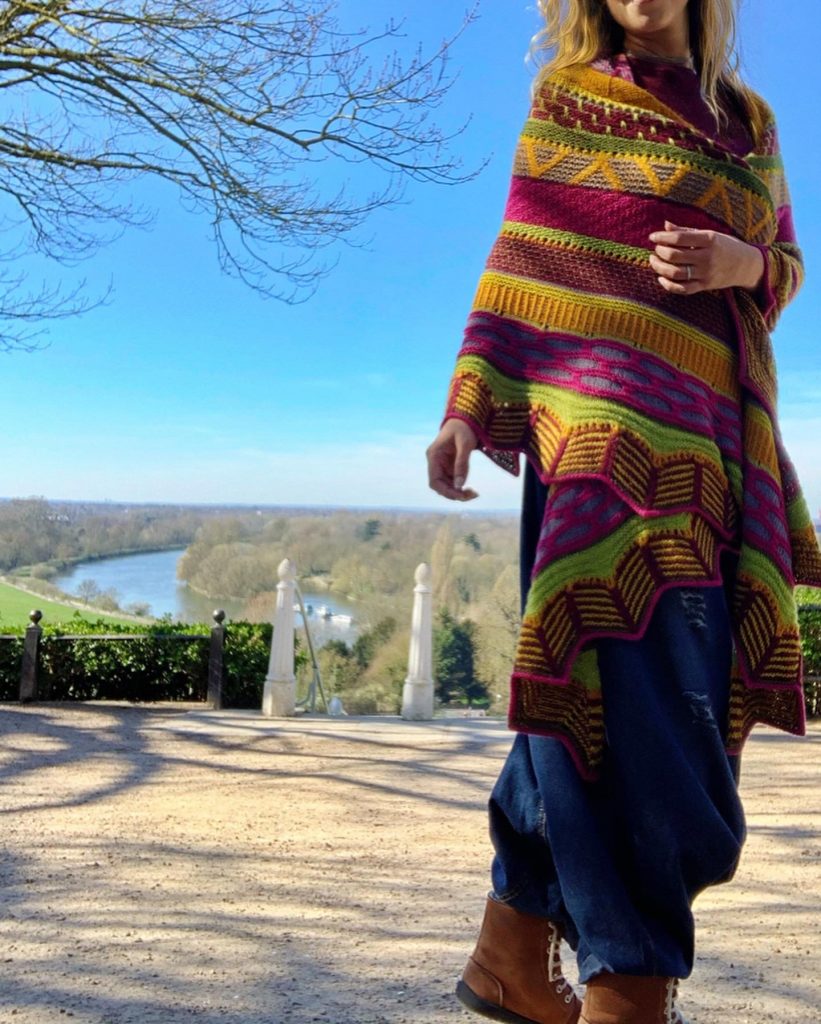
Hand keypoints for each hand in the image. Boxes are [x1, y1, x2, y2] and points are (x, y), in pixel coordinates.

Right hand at [426, 418, 478, 501]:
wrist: (466, 418)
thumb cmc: (464, 427)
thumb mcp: (465, 444)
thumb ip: (462, 464)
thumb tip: (459, 485)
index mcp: (434, 456)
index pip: (434, 481)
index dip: (445, 491)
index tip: (460, 496)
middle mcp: (435, 462)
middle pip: (440, 486)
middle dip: (454, 493)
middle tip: (471, 496)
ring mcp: (442, 465)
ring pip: (447, 486)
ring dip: (458, 492)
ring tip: (474, 494)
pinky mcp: (450, 466)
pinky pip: (453, 481)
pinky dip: (461, 487)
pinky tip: (472, 489)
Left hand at [649, 220, 764, 294]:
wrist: (745, 264)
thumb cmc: (723, 246)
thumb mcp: (709, 234)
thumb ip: (686, 230)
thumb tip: (665, 225)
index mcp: (709, 239)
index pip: (680, 238)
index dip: (662, 237)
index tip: (653, 237)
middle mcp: (707, 257)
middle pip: (675, 255)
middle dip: (660, 251)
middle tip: (656, 249)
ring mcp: (706, 273)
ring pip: (675, 273)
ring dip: (659, 267)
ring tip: (654, 261)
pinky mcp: (704, 286)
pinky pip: (682, 289)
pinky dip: (668, 285)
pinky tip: (661, 277)